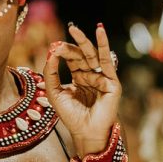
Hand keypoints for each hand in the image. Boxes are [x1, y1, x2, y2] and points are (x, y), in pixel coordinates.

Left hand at [43, 22, 120, 155]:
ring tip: (76, 29)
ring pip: (93, 55)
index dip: (64, 51)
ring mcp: (102, 78)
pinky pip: (107, 60)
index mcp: (79, 77)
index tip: (54, 47)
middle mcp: (92, 75)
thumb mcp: (54, 92)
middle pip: (82, 54)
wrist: (85, 132)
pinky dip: (104, 45)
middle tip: (67, 31)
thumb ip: (51, 73)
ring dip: (85, 41)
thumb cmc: (71, 115)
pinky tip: (100, 31)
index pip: (72, 59)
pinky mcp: (111, 81)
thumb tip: (51, 52)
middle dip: (73, 44)